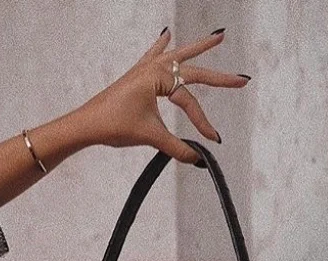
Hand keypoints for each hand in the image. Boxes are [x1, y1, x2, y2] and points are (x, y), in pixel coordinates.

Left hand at [75, 28, 249, 163]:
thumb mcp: (150, 136)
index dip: (202, 122)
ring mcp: (144, 70)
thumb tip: (198, 159)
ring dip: (198, 47)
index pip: (189, 100)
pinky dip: (162, 45)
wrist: (85, 124)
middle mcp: (153, 68)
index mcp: (158, 77)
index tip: (212, 140)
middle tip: (242, 80)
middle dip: (219, 77)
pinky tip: (165, 33)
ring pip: (177, 54)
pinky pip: (153, 55)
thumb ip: (176, 147)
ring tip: (219, 35)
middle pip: (193, 70)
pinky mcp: (136, 77)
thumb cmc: (114, 125)